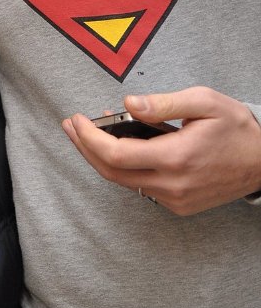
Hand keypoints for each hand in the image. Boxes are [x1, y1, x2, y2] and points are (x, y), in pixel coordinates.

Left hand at [62, 87, 260, 214]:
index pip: (116, 154)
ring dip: (101, 157)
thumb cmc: (236, 127)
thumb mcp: (204, 102)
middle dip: (84, 148)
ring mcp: (175, 199)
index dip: (89, 138)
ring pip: (124, 181)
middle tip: (70, 125)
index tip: (77, 119)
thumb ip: (163, 103)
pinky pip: (141, 187)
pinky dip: (123, 167)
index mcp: (176, 157)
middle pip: (111, 172)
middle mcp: (172, 184)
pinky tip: (119, 146)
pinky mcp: (178, 205)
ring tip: (86, 132)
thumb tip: (127, 103)